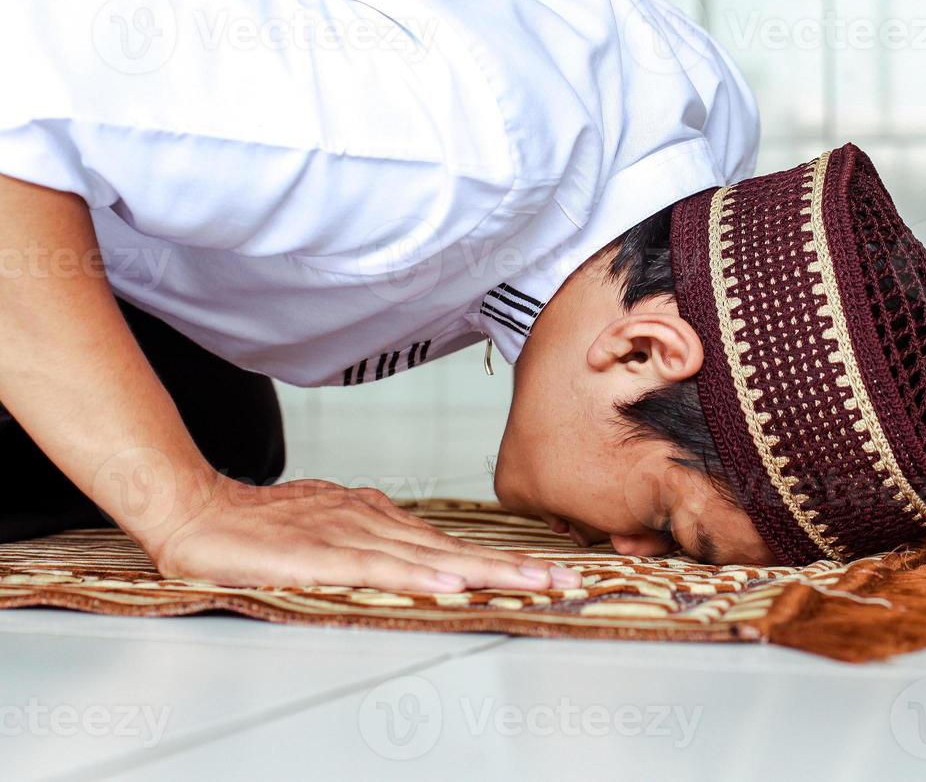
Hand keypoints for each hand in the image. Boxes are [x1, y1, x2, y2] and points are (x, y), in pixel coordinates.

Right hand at [147, 478, 580, 592]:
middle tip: (562, 580)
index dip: (499, 560)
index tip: (545, 571)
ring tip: (530, 583)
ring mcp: (347, 534)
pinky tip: (449, 584)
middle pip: (453, 549)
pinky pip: (376, 567)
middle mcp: (370, 521)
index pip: (449, 544)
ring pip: (428, 557)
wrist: (195, 511)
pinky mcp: (317, 554)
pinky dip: (416, 575)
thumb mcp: (323, 530)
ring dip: (484, 572)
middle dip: (512, 567)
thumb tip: (407, 554)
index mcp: (374, 517)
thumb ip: (365, 541)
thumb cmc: (256, 526)